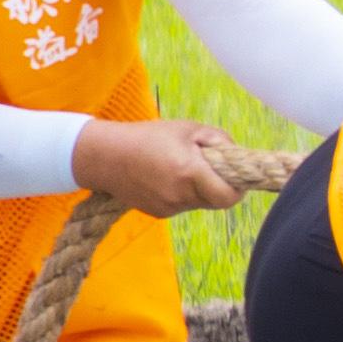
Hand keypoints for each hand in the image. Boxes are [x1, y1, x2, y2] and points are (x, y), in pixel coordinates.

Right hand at [69, 113, 267, 217]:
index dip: (238, 189)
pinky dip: (182, 194)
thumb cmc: (148, 136)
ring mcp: (167, 207)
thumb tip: (237, 154)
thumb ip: (219, 140)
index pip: (228, 197)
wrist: (104, 156)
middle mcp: (179, 195)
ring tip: (182, 168)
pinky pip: (182, 206)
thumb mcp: (188, 128)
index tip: (238, 177)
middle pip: (216, 201)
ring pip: (199, 203)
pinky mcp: (157, 213)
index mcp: (189, 173)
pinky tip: (166, 177)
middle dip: (220, 187)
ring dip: (200, 189)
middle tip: (212, 168)